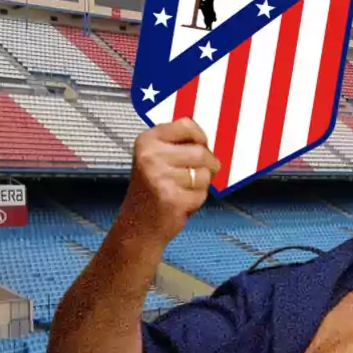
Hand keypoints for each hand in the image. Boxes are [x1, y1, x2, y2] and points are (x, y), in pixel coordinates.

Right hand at [112, 118, 221, 251]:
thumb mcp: (156, 159)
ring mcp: (159, 177)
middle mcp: (150, 156)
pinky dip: (196, 200)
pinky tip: (180, 202)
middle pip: (202, 151)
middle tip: (195, 175)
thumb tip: (215, 135)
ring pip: (204, 174)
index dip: (201, 137)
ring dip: (200, 185)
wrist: (137, 227)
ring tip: (181, 190)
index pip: (187, 124)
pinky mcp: (171, 198)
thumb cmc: (151, 192)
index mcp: (147, 141)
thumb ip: (179, 144)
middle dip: (207, 165)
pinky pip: (202, 193)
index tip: (201, 146)